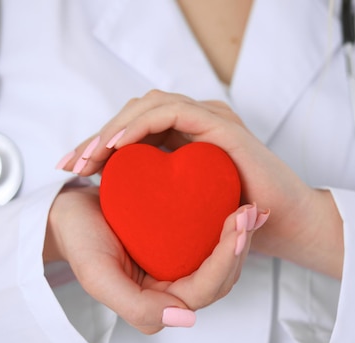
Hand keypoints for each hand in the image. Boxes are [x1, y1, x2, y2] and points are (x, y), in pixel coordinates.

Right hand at [44, 185, 267, 333]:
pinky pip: (210, 241)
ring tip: (252, 207)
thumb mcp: (99, 276)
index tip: (238, 226)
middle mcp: (172, 290)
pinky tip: (239, 203)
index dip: (226, 260)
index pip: (204, 290)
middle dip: (240, 246)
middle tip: (252, 211)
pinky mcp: (176, 246)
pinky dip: (226, 226)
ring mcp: (176, 267)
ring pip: (221, 260)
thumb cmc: (79, 242)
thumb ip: (138, 308)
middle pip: (221, 277)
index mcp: (158, 303)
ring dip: (239, 236)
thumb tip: (186, 320)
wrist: (68, 215)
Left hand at [57, 90, 343, 278]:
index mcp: (184, 140)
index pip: (133, 129)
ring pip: (146, 107)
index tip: (70, 169)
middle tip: (69, 163)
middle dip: (96, 137)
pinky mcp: (220, 124)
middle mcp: (194, 123)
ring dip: (112, 129)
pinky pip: (170, 112)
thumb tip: (124, 206)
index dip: (98, 144)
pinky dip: (139, 125)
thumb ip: (163, 203)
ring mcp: (208, 119)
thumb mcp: (187, 213)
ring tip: (87, 158)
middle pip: (133, 115)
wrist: (285, 223)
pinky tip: (116, 148)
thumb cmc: (238, 221)